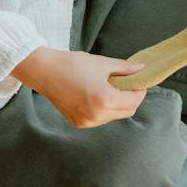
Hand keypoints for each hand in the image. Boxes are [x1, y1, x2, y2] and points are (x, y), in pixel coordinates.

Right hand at [14, 47, 147, 129]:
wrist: (45, 72)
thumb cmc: (73, 65)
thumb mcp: (102, 63)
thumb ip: (125, 69)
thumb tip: (142, 69)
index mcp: (105, 100)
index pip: (134, 101)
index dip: (140, 90)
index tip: (139, 81)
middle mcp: (96, 116)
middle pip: (127, 111)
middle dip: (131, 98)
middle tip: (127, 83)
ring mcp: (87, 122)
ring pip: (114, 116)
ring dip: (118, 104)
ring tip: (110, 87)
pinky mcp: (78, 123)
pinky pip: (100, 119)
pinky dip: (105, 109)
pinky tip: (98, 95)